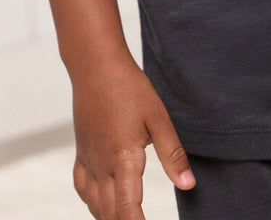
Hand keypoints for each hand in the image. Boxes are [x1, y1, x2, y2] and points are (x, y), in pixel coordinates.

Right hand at [71, 60, 195, 218]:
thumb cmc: (128, 87)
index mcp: (123, 159)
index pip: (128, 210)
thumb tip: (188, 184)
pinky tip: (101, 202)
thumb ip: (173, 154)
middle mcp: (102, 166)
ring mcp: (89, 160)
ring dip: (109, 217)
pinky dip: (92, 202)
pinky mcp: (81, 151)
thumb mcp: (158, 118)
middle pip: (110, 213)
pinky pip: (82, 187)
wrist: (96, 65)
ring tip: (127, 218)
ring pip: (94, 204)